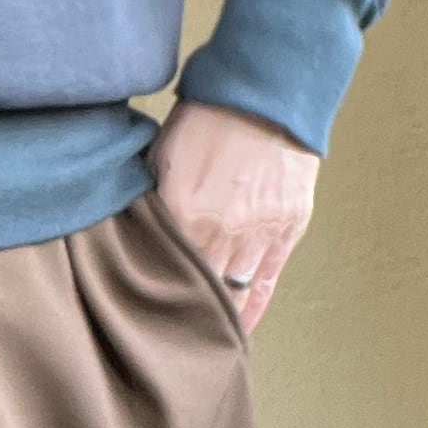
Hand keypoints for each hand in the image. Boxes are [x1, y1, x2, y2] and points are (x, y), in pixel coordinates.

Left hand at [150, 98, 318, 332]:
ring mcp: (260, 231)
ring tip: (200, 334)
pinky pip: (267, 281)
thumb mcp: (164, 151)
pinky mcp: (289, 228)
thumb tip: (138, 225)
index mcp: (183, 208)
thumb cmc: (209, 115)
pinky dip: (252, 307)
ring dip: (216, 310)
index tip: (139, 304)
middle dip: (181, 304)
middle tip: (164, 331)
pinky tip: (239, 328)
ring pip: (232, 288)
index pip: (162, 264)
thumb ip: (152, 195)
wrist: (269, 93)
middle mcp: (223, 228)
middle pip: (196, 283)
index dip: (151, 285)